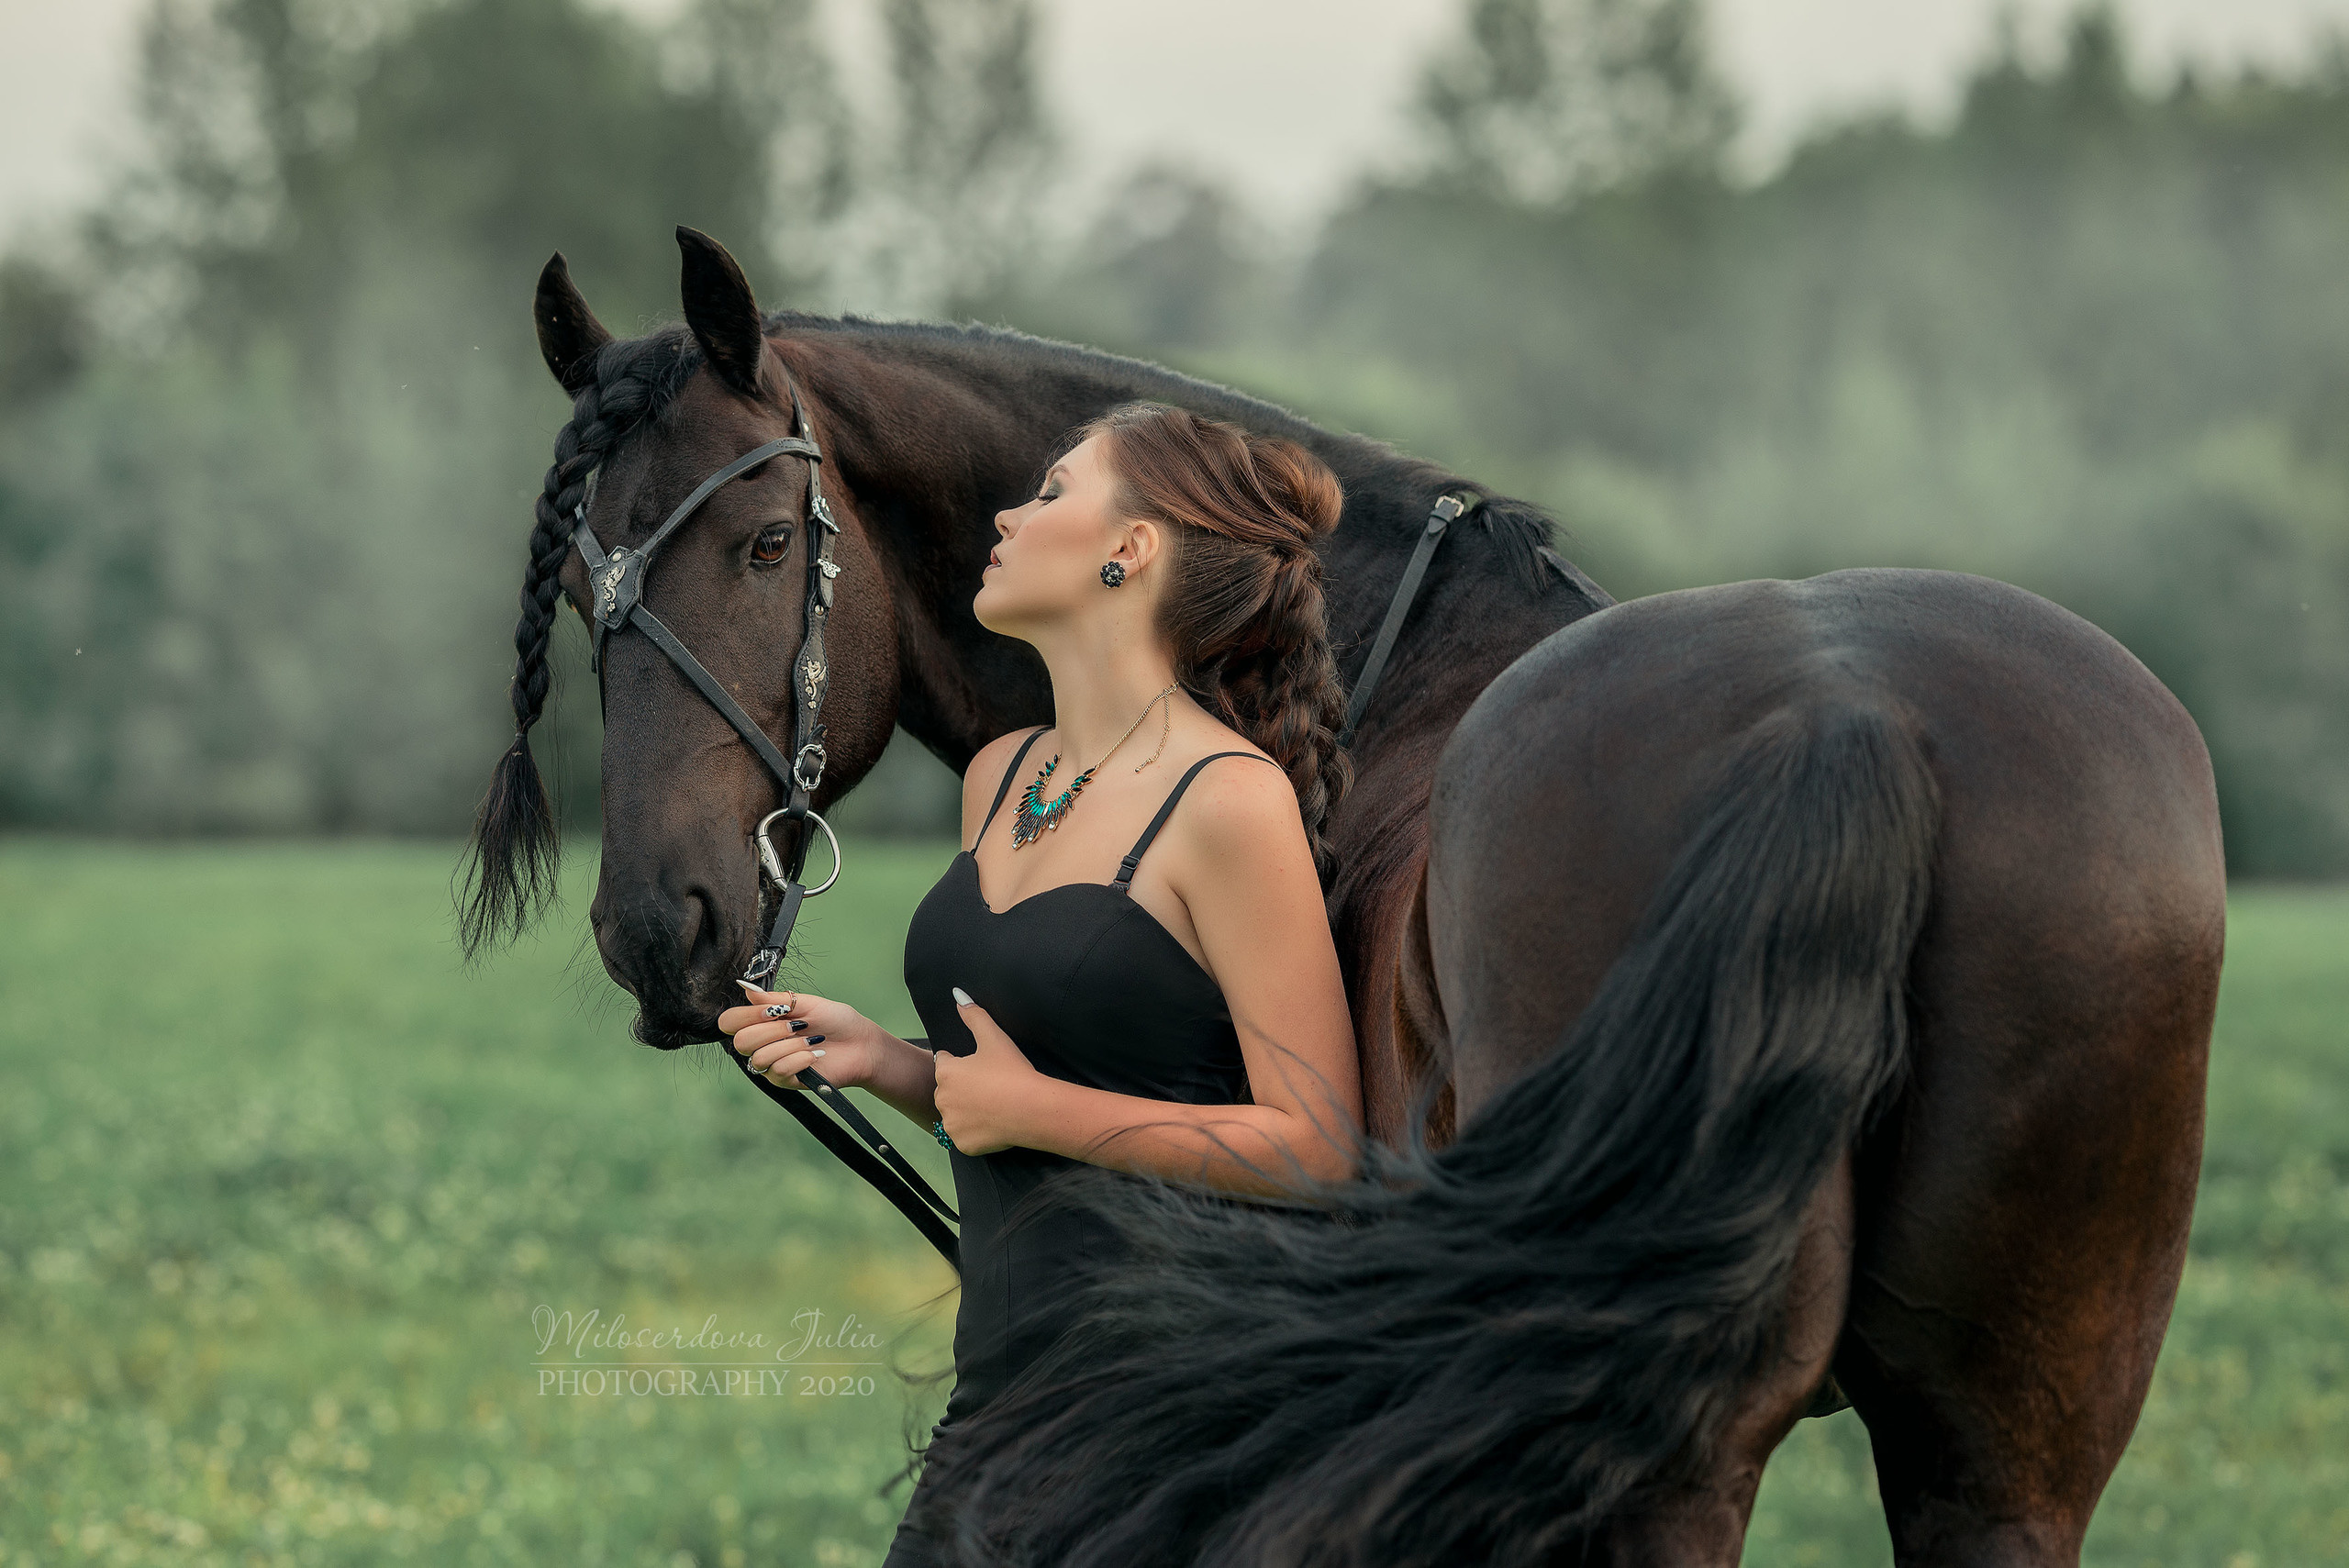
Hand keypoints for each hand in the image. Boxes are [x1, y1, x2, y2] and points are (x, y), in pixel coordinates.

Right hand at [719, 983, 883, 1090]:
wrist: (860, 1044)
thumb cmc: (835, 1021)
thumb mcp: (805, 1003)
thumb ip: (774, 999)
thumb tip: (745, 988)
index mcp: (763, 1022)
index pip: (730, 1022)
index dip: (746, 1016)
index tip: (775, 1010)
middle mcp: (762, 1043)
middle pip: (740, 1042)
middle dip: (771, 1031)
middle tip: (798, 1026)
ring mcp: (772, 1064)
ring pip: (760, 1058)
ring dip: (790, 1046)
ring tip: (812, 1041)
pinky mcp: (785, 1081)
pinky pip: (778, 1071)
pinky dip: (800, 1059)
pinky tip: (815, 1055)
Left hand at [931, 988, 1044, 1155]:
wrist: (1033, 1110)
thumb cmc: (1013, 1071)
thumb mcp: (994, 1037)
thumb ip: (974, 1014)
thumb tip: (957, 994)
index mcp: (947, 1072)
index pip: (944, 1062)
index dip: (963, 1064)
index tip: (982, 1068)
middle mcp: (942, 1099)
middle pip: (948, 1090)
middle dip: (963, 1088)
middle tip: (990, 1087)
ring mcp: (952, 1125)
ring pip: (955, 1115)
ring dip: (967, 1111)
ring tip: (993, 1105)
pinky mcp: (963, 1144)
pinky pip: (965, 1136)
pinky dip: (976, 1132)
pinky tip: (993, 1123)